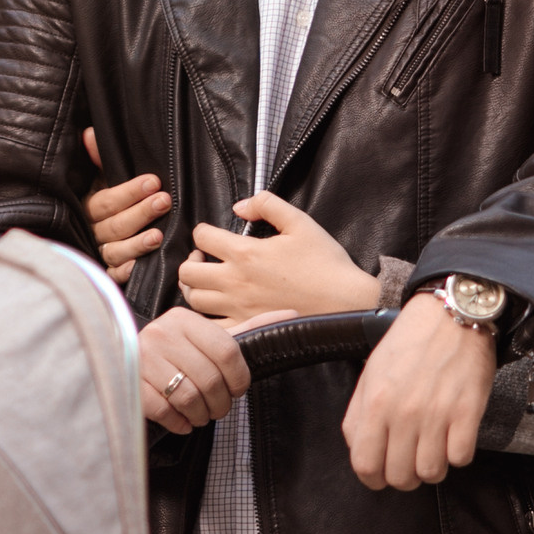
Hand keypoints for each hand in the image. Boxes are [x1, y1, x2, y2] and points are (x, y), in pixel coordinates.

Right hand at [82, 127, 167, 284]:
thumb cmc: (111, 197)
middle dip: (140, 213)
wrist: (105, 226)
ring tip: (158, 236)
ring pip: (115, 251)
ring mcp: (102, 252)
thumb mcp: (105, 176)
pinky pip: (115, 275)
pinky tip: (141, 266)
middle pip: (114, 226)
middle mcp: (93, 231)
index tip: (153, 181)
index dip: (129, 192)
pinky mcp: (110, 272)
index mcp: (90, 206)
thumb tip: (89, 133)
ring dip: (137, 244)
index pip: (107, 201)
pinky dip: (127, 271)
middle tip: (164, 201)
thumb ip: (99, 157)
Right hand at [137, 305, 250, 434]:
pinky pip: (163, 411)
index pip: (227, 351)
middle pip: (209, 378)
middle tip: (219, 408)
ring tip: (201, 414)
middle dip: (220, 403)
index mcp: (185, 319)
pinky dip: (179, 423)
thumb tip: (292, 314)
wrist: (124, 358)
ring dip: (201, 415)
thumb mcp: (209, 337)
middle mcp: (162, 333)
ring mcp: (143, 357)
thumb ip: (248, 329)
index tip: (237, 389)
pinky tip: (182, 420)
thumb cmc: (178, 353)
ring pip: (188, 397)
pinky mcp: (130, 381)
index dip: (239, 379)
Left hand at [181, 191, 380, 319]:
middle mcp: (235, 282)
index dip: (203, 231)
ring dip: (195, 288)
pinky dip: (206, 318)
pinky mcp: (248, 328)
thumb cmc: (325, 263)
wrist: (346, 301)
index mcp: (246, 253)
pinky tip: (217, 310)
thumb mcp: (300, 222)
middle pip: (188, 272)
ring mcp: (239, 309)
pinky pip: (212, 328)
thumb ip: (267, 204)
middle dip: (192, 261)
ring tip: (208, 282)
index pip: (201, 237)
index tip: (212, 234)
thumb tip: (240, 206)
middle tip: (205, 259)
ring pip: (193, 301)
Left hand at [342, 293, 496, 490]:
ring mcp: (437, 413)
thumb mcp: (371, 372)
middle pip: (400, 476)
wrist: (451, 315)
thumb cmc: (410, 342)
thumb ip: (359, 412)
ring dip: (432, 468)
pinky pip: (461, 458)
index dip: (372, 478)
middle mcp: (404, 412)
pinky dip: (457, 454)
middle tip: (410, 462)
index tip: (380, 476)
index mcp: (375, 402)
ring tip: (433, 450)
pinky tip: (453, 437)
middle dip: (404, 477)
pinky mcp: (467, 412)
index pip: (365, 464)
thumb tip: (359, 448)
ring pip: (431, 473)